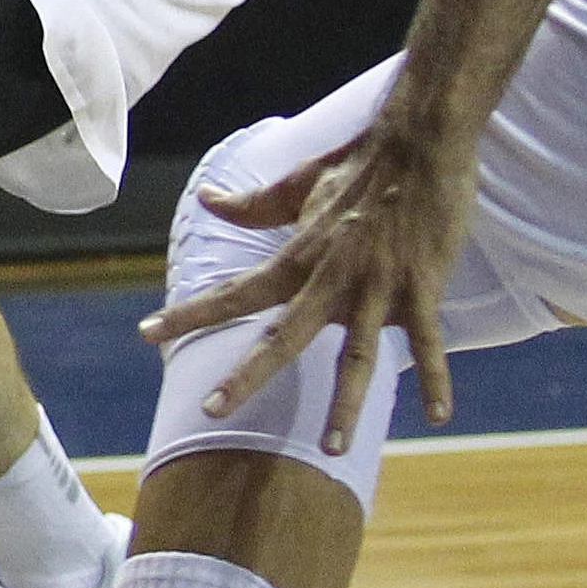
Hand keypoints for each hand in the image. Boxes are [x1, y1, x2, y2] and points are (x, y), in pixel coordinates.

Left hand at [135, 123, 475, 451]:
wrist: (419, 139)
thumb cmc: (358, 160)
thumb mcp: (296, 181)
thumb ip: (252, 204)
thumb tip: (208, 200)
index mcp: (297, 255)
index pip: (234, 291)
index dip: (190, 313)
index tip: (148, 333)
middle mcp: (329, 278)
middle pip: (281, 336)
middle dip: (246, 375)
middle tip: (211, 410)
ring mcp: (375, 287)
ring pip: (355, 357)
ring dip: (345, 406)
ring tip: (331, 448)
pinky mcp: (419, 287)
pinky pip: (426, 343)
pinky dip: (434, 379)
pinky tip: (438, 415)